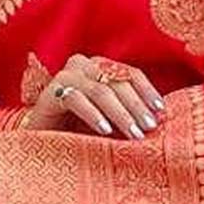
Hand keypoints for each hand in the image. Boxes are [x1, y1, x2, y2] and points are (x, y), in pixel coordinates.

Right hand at [29, 54, 166, 139]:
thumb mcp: (110, 118)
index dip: (147, 91)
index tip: (161, 112)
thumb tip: (160, 118)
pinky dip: (93, 115)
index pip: (131, 74)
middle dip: (136, 107)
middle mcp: (83, 65)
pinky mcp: (51, 93)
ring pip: (100, 90)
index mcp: (101, 67)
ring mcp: (66, 76)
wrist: (42, 138)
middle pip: (118, 82)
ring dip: (120, 114)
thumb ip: (129, 111)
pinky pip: (76, 100)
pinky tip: (105, 131)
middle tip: (149, 128)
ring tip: (133, 134)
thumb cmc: (80, 128)